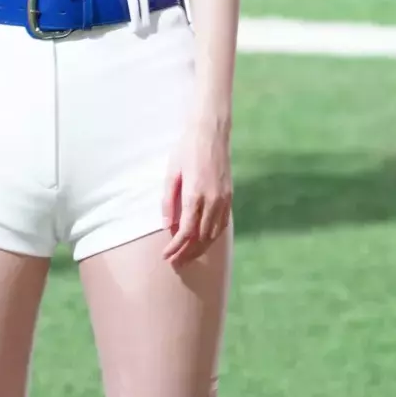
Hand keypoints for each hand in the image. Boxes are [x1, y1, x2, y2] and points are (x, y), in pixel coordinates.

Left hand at [162, 118, 232, 268]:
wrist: (210, 133)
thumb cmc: (186, 149)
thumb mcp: (171, 173)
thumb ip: (168, 201)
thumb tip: (167, 226)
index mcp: (195, 194)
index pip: (187, 231)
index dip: (176, 247)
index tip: (166, 256)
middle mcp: (213, 200)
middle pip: (201, 238)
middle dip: (187, 253)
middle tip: (175, 263)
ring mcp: (224, 199)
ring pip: (214, 234)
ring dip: (201, 248)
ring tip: (188, 257)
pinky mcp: (230, 196)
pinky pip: (223, 224)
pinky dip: (213, 237)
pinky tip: (204, 241)